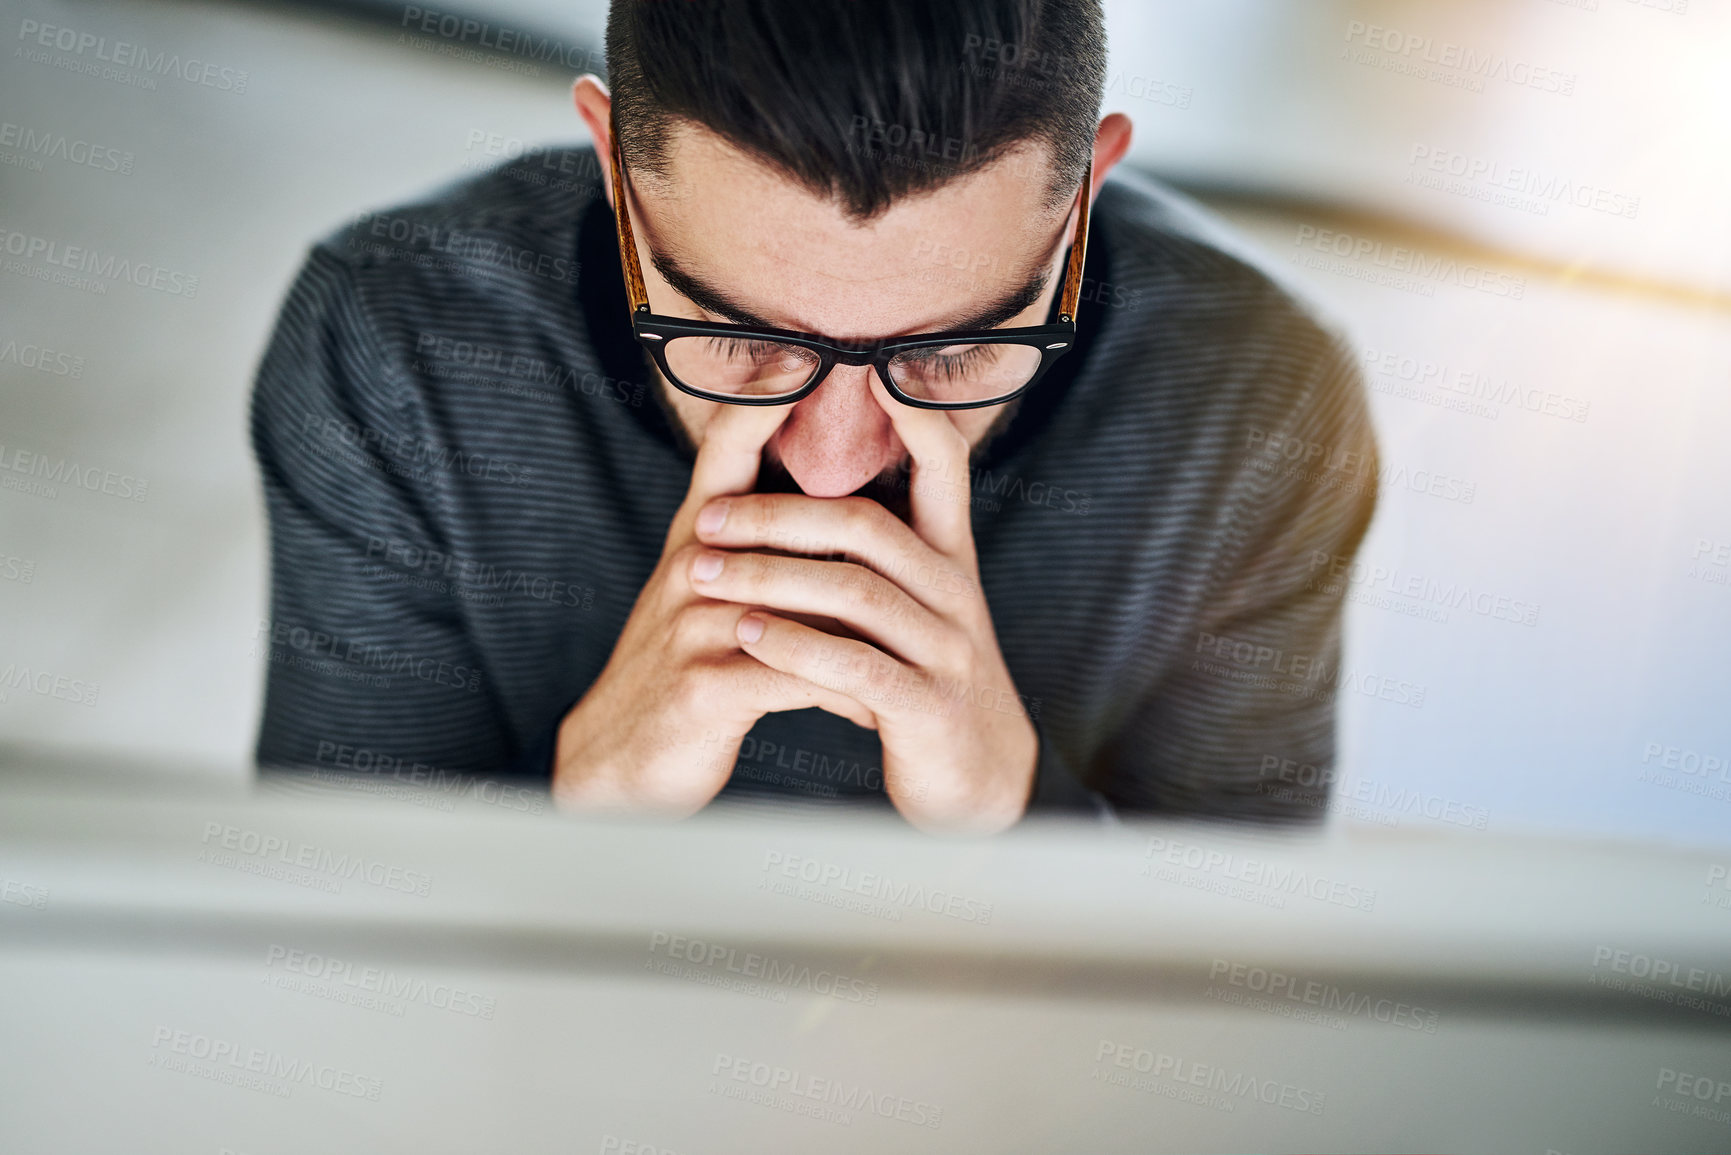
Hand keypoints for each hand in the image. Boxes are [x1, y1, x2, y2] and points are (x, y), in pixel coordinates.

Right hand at [550, 401, 879, 817]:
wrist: (621, 763)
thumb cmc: (683, 670)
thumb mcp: (705, 597)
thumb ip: (754, 546)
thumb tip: (824, 500)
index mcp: (698, 538)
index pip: (729, 448)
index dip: (768, 399)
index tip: (819, 354)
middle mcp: (692, 567)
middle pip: (782, 516)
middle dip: (847, 510)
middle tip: (914, 500)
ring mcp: (695, 624)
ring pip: (803, 600)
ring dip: (861, 623)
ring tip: (915, 635)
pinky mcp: (706, 685)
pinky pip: (796, 673)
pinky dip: (842, 688)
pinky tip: (876, 705)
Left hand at [688, 374, 1037, 833]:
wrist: (979, 781)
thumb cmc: (926, 683)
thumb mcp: (914, 611)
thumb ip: (878, 558)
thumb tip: (818, 497)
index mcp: (950, 562)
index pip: (946, 471)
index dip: (917, 418)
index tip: (874, 369)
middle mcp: (956, 595)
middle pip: (868, 526)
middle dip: (779, 514)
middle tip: (706, 518)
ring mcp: (948, 651)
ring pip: (855, 592)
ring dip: (769, 577)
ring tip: (703, 577)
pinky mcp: (929, 707)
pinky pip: (857, 664)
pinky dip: (795, 645)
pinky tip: (747, 638)